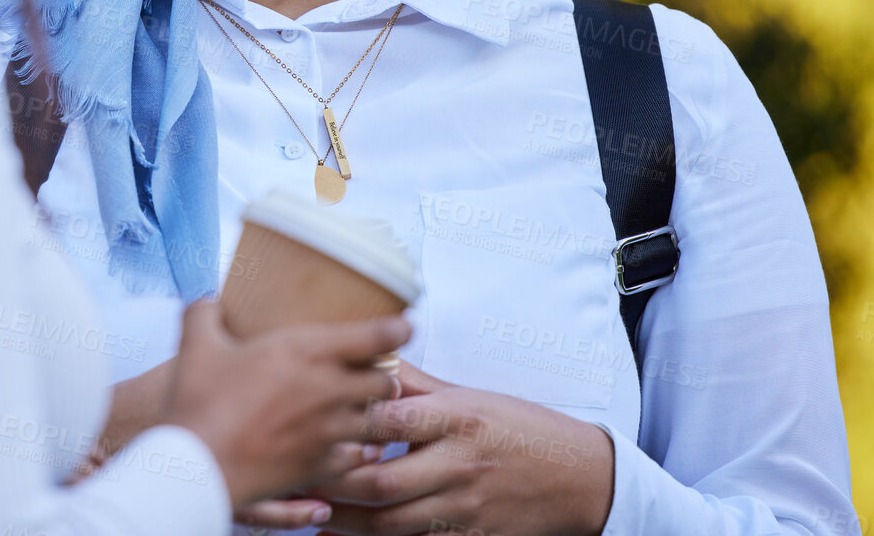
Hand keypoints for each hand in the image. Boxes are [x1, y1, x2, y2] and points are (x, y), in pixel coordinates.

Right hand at [163, 300, 410, 508]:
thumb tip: (208, 300)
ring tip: (365, 409)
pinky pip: (357, 457)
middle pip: (384, 380)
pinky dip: (358, 451)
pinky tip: (351, 448)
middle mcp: (328, 391)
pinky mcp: (321, 466)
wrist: (195, 465)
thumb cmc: (198, 402)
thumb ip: (205, 312)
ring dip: (375, 413)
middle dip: (384, 374)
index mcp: (306, 352)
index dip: (398, 329)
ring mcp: (329, 432)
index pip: (375, 336)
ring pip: (377, 421)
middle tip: (376, 370)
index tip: (405, 327)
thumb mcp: (196, 343)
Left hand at [238, 362, 614, 534]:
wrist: (579, 478)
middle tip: (294, 473)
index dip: (350, 423)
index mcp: (458, 418)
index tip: (313, 417)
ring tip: (306, 508)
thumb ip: (416, 383)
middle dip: (334, 483)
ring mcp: (465, 508)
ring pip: (392, 523)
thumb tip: (369, 355)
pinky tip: (341, 535)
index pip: (395, 419)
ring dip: (344, 520)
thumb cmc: (519, 428)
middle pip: (384, 482)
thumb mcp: (471, 396)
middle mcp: (460, 464)